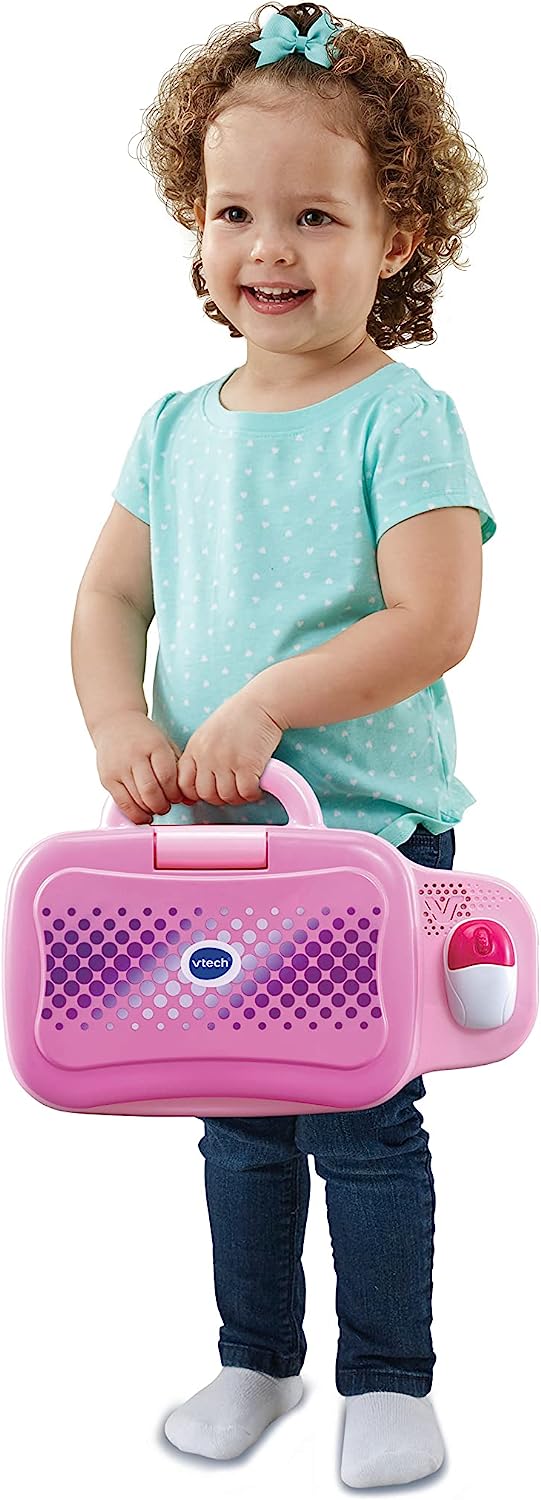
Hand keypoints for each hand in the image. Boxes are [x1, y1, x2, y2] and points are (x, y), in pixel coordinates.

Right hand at [94, 709, 185, 824]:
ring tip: (155, 807)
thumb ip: (178, 769)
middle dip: (163, 805)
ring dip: (150, 810)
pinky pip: (122, 803)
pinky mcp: (107, 779)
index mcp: (154, 745)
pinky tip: (143, 814)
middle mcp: (134, 756)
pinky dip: (135, 814)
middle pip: (151, 792)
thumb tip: (189, 799)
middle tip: (166, 806)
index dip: (175, 794)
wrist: (114, 723)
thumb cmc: (145, 737)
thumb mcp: (166, 744)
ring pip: (137, 800)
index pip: (167, 778)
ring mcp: (118, 768)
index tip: (177, 797)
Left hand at [176, 688, 284, 805]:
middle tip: (232, 792)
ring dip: (238, 798)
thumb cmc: (239, 717)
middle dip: (219, 798)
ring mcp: (226, 761)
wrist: (262, 703)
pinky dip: (252, 795)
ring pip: (226, 797)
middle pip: (205, 795)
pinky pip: (246, 793)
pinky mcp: (247, 764)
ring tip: (245, 790)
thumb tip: (201, 783)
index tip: (210, 792)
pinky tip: (256, 788)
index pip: (183, 784)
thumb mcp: (208, 733)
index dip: (196, 794)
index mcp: (195, 748)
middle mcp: (207, 756)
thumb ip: (201, 755)